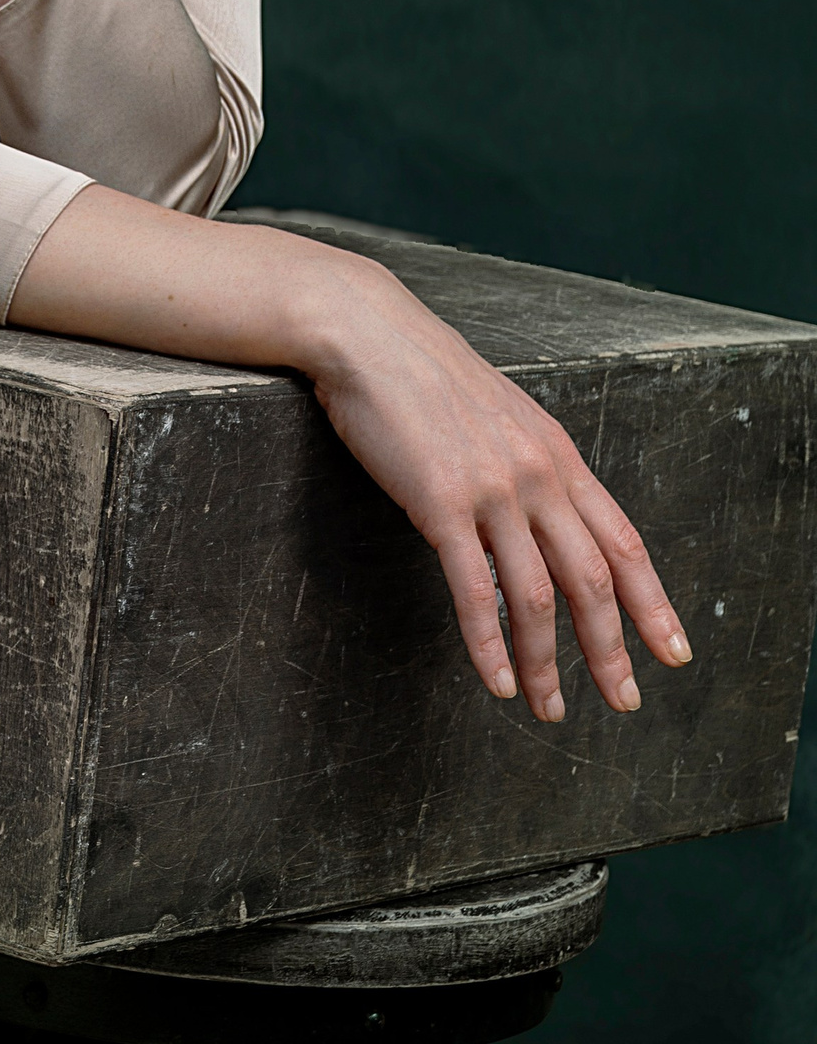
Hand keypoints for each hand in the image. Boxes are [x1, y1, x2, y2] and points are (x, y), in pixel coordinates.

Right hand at [308, 257, 693, 718]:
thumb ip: (530, 464)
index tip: (673, 650)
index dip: (653, 603)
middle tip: (623, 702)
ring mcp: (492, 490)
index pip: (624, 542)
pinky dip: (490, 644)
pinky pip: (475, 590)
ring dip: (547, 663)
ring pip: (538, 596)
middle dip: (612, 650)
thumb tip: (542, 516)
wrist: (369, 336)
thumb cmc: (424, 375)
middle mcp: (538, 476)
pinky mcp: (441, 503)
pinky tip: (496, 680)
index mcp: (558, 455)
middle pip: (593, 579)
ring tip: (549, 707)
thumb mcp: (502, 415)